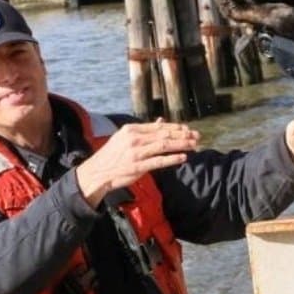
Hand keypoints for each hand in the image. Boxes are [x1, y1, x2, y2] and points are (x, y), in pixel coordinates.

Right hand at [75, 120, 199, 207]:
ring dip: (181, 144)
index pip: (159, 126)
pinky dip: (172, 158)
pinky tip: (183, 157)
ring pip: (164, 145)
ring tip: (194, 145)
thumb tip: (161, 121)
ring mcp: (136, 153)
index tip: (188, 129)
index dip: (175, 127)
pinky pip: (159, 161)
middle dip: (182, 134)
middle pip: (164, 134)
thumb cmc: (113, 155)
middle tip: (196, 136)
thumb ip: (145, 130)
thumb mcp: (125, 137)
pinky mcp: (137, 167)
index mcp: (132, 130)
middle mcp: (134, 139)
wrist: (97, 172)